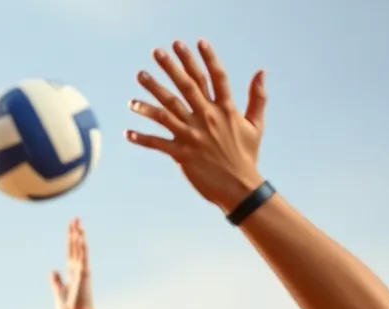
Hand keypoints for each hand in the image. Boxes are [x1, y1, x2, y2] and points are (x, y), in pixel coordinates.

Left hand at [50, 218, 93, 308]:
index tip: (72, 228)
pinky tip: (82, 237)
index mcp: (72, 274)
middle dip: (75, 233)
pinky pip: (83, 258)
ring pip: (80, 249)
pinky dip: (82, 247)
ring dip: (79, 236)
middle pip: (75, 247)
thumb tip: (52, 271)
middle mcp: (78, 270)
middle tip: (76, 218)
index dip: (71, 239)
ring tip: (79, 223)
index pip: (71, 252)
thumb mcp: (59, 293)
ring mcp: (81, 271)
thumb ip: (56, 281)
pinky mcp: (83, 274)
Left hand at [126, 40, 266, 211]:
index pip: (215, 77)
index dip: (205, 58)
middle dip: (170, 67)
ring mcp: (193, 136)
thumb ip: (256, 97)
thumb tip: (261, 71)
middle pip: (186, 87)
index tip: (193, 42)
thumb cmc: (246, 156)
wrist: (240, 187)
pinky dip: (141, 138)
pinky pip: (157, 143)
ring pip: (166, 111)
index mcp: (225, 109)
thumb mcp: (255, 125)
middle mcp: (207, 118)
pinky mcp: (181, 154)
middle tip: (156, 52)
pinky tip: (127, 132)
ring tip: (137, 84)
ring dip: (148, 97)